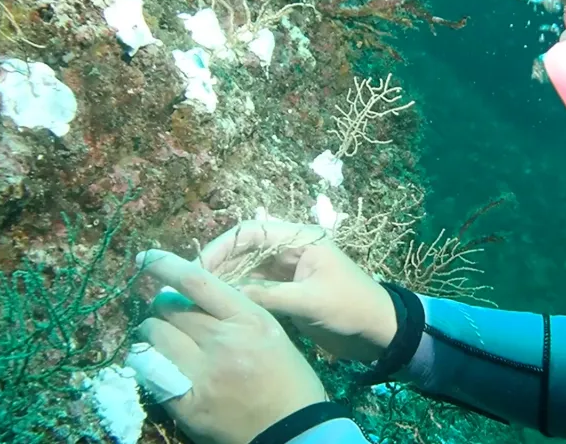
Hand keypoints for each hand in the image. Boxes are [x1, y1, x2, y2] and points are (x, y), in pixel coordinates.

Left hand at [134, 249, 326, 443]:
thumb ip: (233, 313)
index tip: (145, 259)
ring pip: (153, 336)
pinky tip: (157, 366)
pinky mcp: (187, 404)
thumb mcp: (269, 333)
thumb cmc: (289, 379)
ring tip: (163, 342)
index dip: (166, 266)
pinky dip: (148, 364)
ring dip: (153, 335)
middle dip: (163, 308)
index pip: (197, 281)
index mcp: (249, 319)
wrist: (294, 430)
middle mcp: (223, 341)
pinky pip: (150, 372)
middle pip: (169, 308)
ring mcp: (203, 374)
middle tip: (169, 317)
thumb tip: (189, 298)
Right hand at [197, 220, 397, 362]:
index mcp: (300, 239)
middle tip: (186, 288)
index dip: (221, 247)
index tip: (197, 269)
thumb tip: (226, 295)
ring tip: (194, 299)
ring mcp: (286, 272)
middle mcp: (289, 250)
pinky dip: (236, 296)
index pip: (251, 232)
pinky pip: (253, 289)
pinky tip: (215, 309)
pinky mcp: (285, 293)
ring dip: (222, 282)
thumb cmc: (352, 308)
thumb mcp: (311, 302)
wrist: (379, 332)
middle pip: (242, 250)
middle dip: (216, 265)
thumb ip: (270, 296)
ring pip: (244, 271)